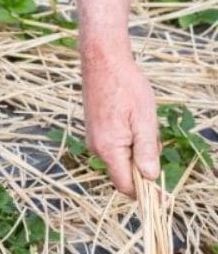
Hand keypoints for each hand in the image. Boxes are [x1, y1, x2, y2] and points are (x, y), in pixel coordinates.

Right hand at [81, 45, 160, 196]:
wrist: (103, 62)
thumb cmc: (126, 87)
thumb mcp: (144, 119)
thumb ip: (146, 150)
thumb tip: (150, 177)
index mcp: (109, 149)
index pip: (125, 185)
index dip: (144, 190)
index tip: (159, 189)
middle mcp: (97, 149)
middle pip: (124, 173)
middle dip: (142, 164)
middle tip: (152, 136)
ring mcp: (94, 141)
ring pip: (120, 159)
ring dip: (136, 149)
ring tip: (141, 121)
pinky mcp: (95, 132)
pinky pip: (114, 147)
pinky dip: (128, 141)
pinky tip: (132, 119)